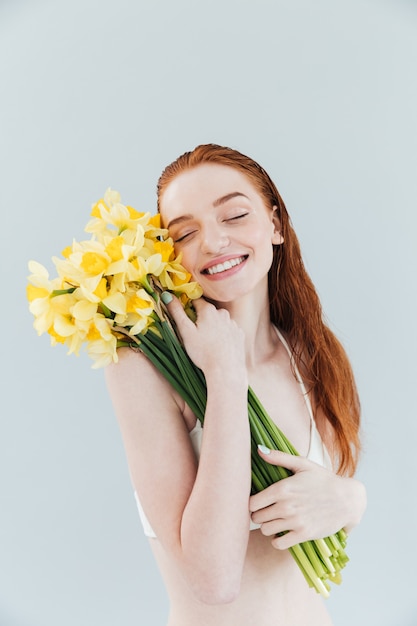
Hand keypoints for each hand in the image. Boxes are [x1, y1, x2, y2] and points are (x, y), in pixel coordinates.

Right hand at [162, 295, 246, 381]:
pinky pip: (228, 330)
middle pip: (207, 311)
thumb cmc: (203, 351)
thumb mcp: (185, 331)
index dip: (188, 307)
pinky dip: (222, 335)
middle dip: (200, 318)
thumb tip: (167, 295)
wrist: (225, 370)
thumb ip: (176, 312)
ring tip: (207, 343)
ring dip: (212, 327)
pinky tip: (218, 346)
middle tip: (195, 335)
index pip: (195, 300)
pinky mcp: (239, 334)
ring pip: (218, 321)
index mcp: (208, 310)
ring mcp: (233, 323)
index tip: (185, 318)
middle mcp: (223, 313)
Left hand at [249, 448, 365, 549]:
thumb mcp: (302, 464)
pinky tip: (282, 533)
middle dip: (258, 515)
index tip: (258, 502)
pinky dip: (277, 541)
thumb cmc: (324, 479)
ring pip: (265, 530)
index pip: (252, 502)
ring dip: (267, 527)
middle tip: (265, 512)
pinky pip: (278, 544)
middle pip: (256, 517)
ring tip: (274, 521)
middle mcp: (286, 506)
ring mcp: (295, 521)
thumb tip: (259, 449)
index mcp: (282, 488)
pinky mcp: (304, 534)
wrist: (347, 499)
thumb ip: (279, 457)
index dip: (252, 503)